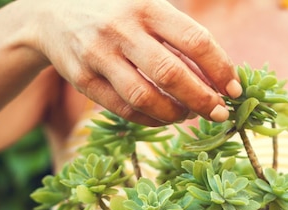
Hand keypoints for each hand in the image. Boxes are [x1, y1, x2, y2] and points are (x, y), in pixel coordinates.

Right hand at [27, 0, 241, 124]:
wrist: (52, 13)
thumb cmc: (118, 15)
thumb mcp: (148, 9)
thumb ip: (181, 38)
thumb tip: (220, 79)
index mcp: (148, 7)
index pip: (195, 40)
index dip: (220, 69)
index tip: (234, 90)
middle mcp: (122, 29)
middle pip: (172, 74)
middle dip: (203, 100)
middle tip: (219, 113)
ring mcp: (99, 55)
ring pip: (146, 98)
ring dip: (175, 113)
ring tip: (189, 115)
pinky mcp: (83, 79)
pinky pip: (124, 110)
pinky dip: (151, 120)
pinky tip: (165, 118)